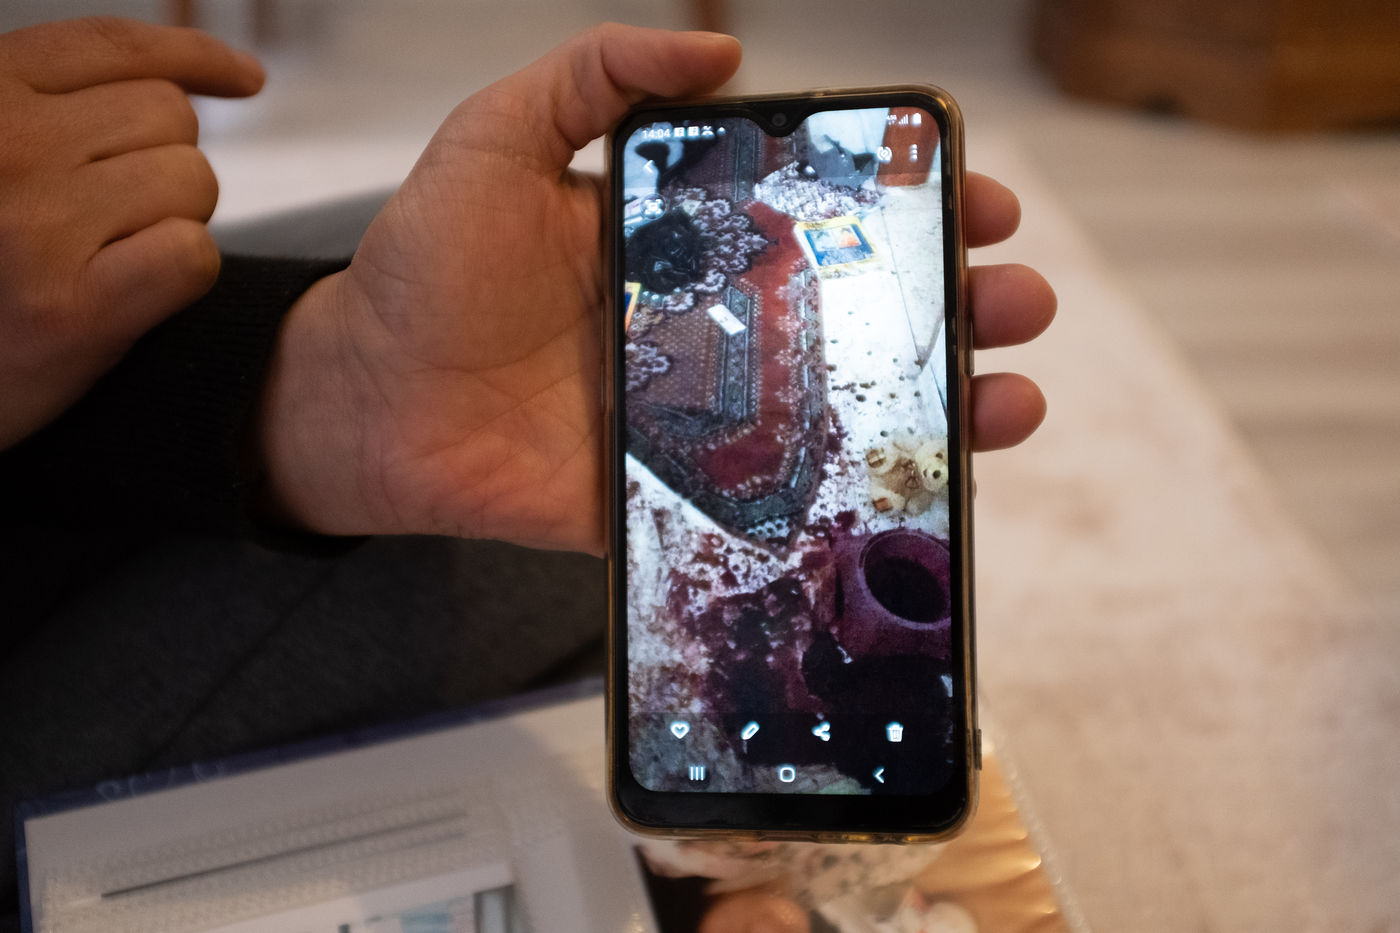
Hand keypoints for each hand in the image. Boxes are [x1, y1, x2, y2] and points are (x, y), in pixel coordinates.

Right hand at [0, 17, 263, 449]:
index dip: (194, 57)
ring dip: (174, 220)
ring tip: (104, 258)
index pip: (115, 48)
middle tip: (112, 221)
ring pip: (192, 182)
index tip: (246, 79)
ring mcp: (33, 225)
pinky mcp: (69, 310)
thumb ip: (56, 108)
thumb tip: (191, 79)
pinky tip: (127, 295)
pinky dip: (181, 276)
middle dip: (167, 164)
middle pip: (170, 118)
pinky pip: (192, 256)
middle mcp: (4, 145)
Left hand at [258, 24, 1053, 554]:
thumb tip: (722, 51)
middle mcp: (714, 330)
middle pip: (860, 317)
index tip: (971, 196)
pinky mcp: (673, 499)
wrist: (367, 392)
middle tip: (1014, 297)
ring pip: (846, 414)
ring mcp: (703, 420)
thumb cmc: (427, 264)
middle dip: (955, 305)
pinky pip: (777, 507)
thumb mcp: (501, 137)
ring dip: (941, 406)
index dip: (905, 206)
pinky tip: (925, 489)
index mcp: (688, 245)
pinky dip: (854, 504)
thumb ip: (596, 75)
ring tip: (1011, 397)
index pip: (824, 219)